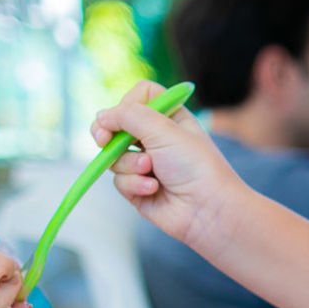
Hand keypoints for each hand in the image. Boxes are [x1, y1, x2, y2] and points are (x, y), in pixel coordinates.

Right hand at [92, 81, 247, 251]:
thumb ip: (129, 116)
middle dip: (109, 135)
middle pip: (117, 126)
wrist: (207, 209)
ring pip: (115, 156)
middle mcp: (157, 138)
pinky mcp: (139, 188)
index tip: (120, 117)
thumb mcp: (163, 130)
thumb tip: (101, 117)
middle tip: (103, 140)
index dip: (126, 104)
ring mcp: (146, 164)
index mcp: (170, 117)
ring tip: (151, 170)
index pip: (139, 97)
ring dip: (129, 163)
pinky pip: (120, 181)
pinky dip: (134, 184)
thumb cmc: (194, 165)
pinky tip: (154, 189)